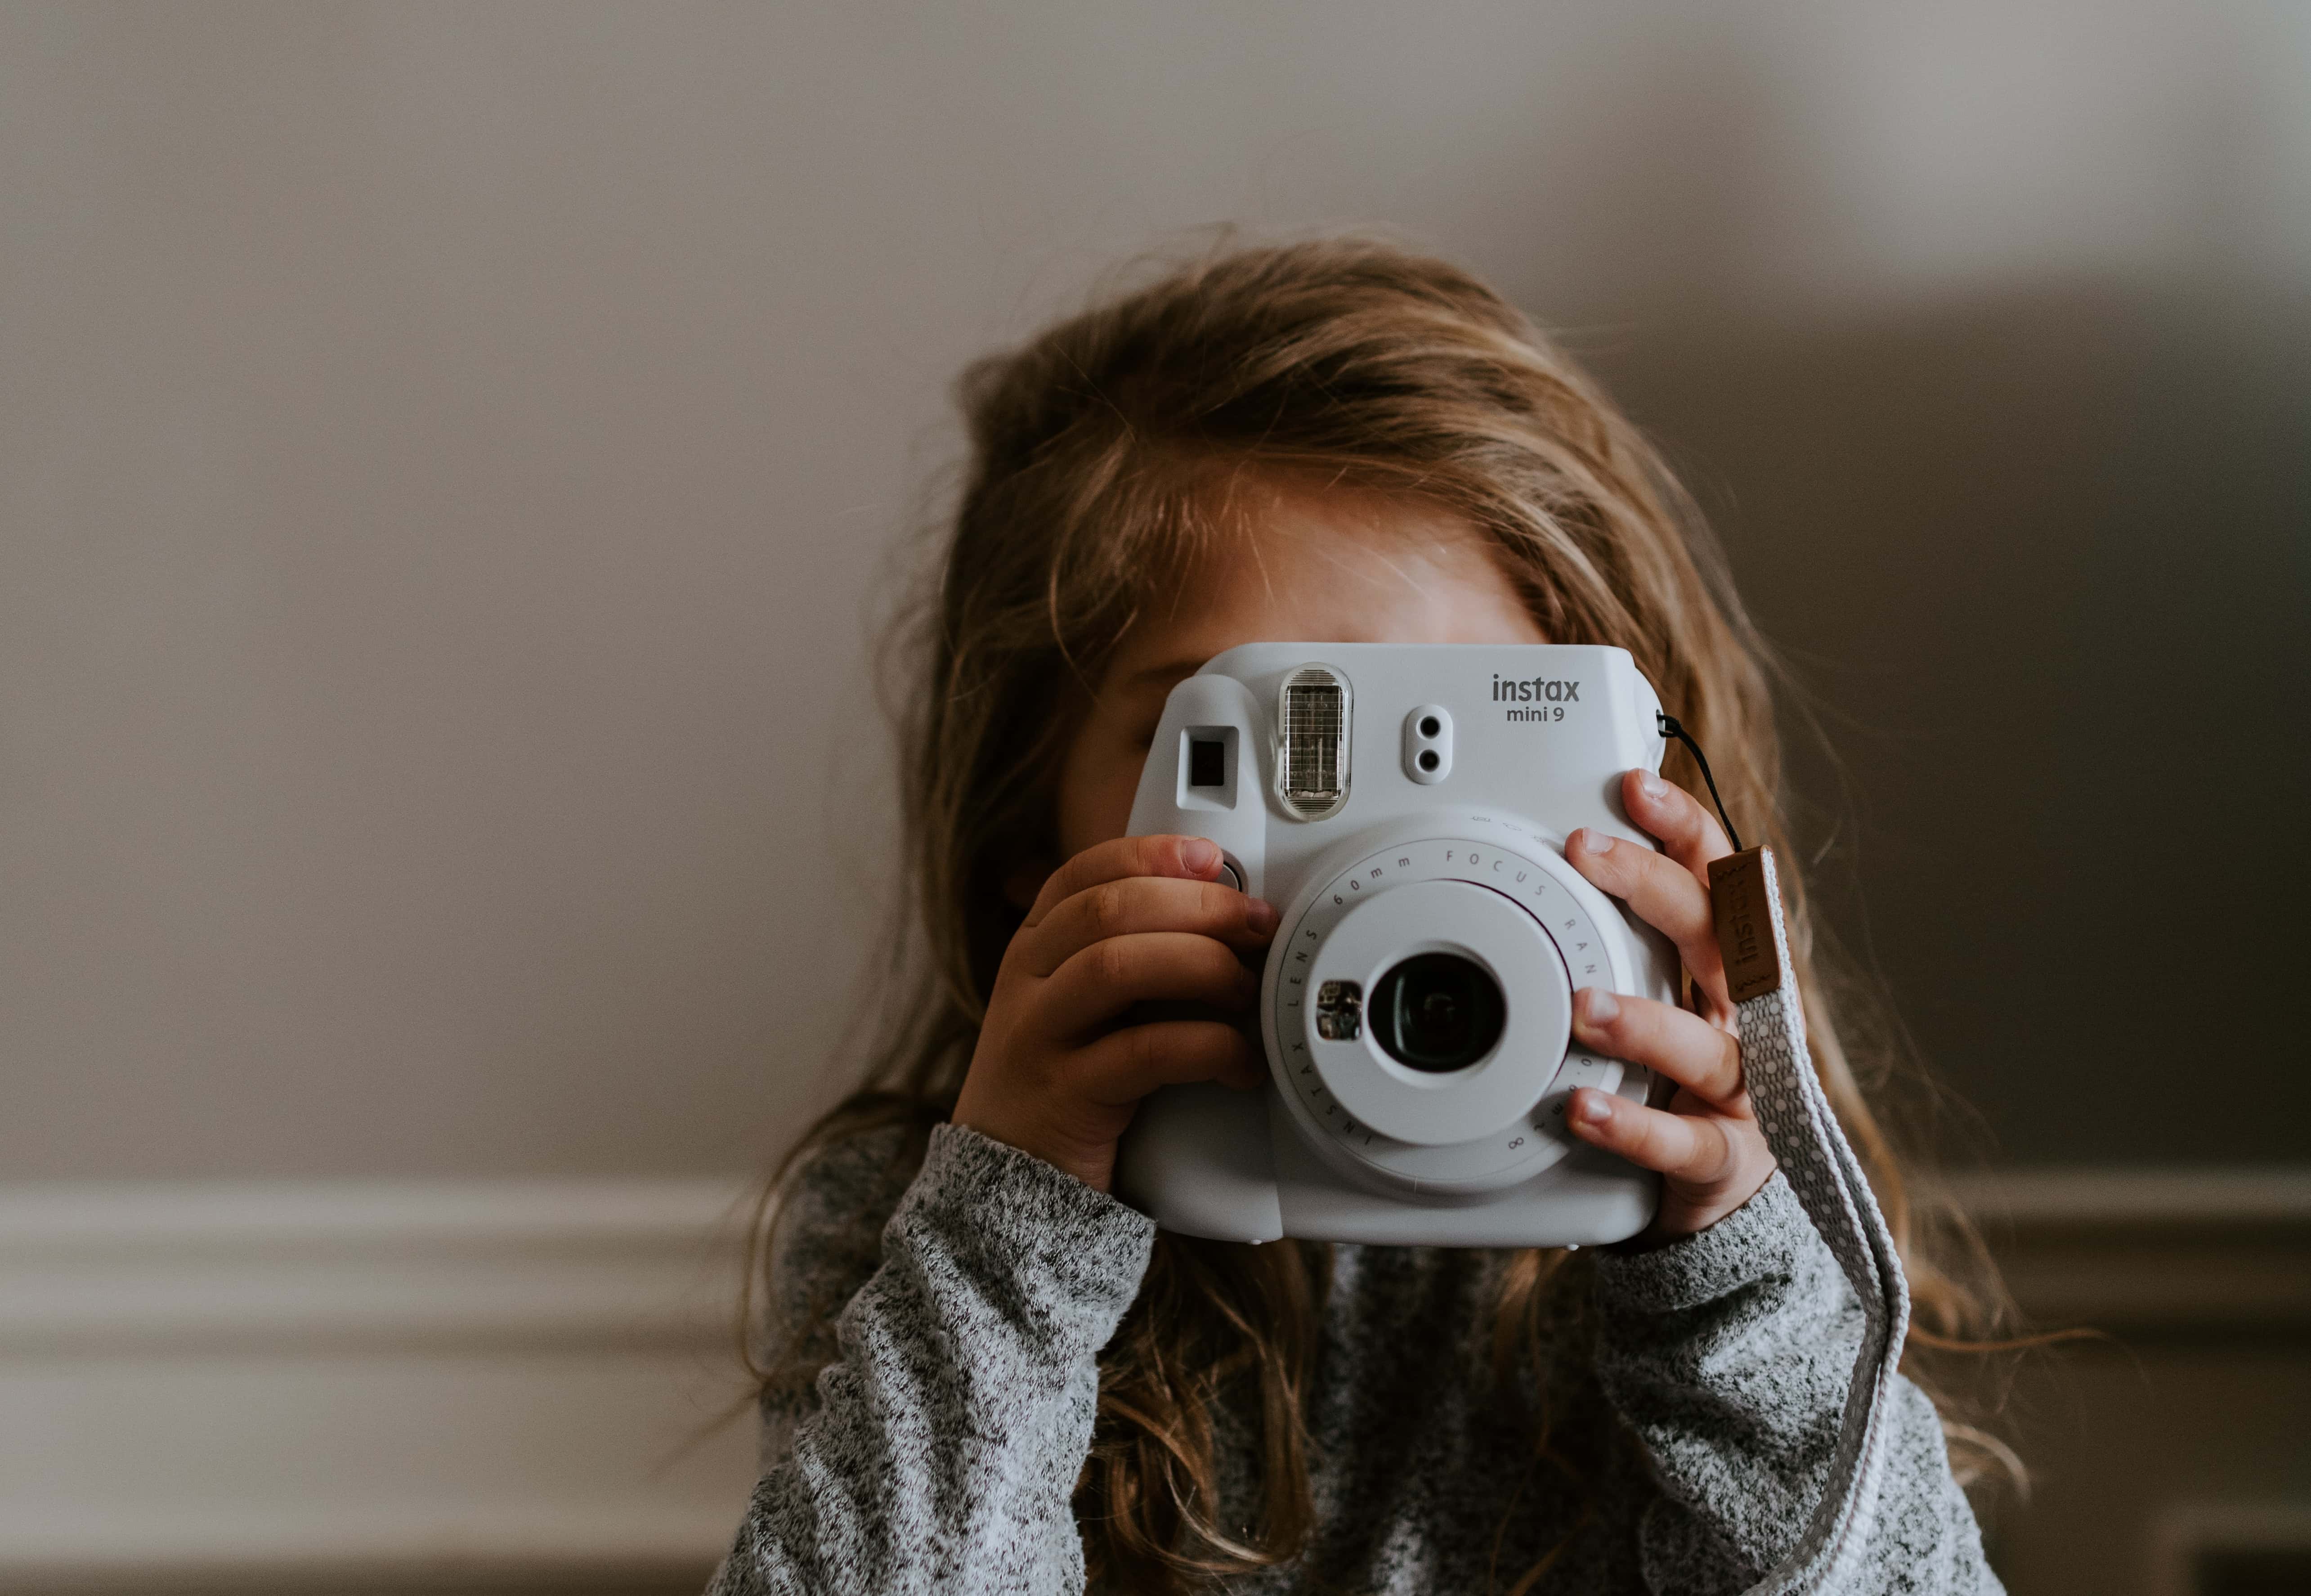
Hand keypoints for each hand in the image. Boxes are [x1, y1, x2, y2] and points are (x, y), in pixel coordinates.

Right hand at [952, 834, 1278, 1191]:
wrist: (1002, 1179)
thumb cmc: (1062, 1081)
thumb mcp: (1078, 1005)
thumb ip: (1124, 955)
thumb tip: (1221, 913)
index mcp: (1033, 948)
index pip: (1082, 874)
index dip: (1150, 854)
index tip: (1211, 857)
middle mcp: (1028, 981)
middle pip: (1108, 910)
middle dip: (1197, 906)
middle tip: (1257, 925)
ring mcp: (1039, 1036)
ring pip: (1117, 966)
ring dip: (1199, 965)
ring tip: (1246, 990)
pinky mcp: (1066, 1096)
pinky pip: (1144, 1053)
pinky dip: (1207, 1048)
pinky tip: (1240, 1063)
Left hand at [1562, 770, 1774, 1245]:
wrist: (1721, 1185)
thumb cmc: (1677, 1072)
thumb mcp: (1658, 993)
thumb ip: (1624, 935)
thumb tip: (1565, 850)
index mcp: (1728, 966)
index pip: (1719, 879)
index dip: (1684, 827)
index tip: (1634, 786)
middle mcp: (1746, 1016)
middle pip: (1717, 936)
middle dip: (1653, 886)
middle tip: (1583, 852)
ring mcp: (1742, 1089)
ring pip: (1705, 1045)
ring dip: (1642, 1021)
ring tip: (1580, 1008)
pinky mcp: (1725, 1156)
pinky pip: (1684, 1141)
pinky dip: (1634, 1126)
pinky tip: (1583, 1108)